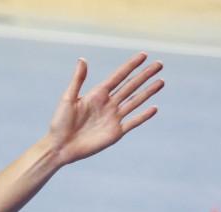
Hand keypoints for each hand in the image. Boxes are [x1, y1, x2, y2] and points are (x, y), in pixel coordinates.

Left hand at [46, 53, 162, 165]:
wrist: (59, 147)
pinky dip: (143, 116)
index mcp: (97, 94)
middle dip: (144, 75)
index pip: (118, 76)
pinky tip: (154, 108)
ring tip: (161, 81)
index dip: (130, 66)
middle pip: (130, 86)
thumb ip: (78, 80)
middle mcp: (107, 104)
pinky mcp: (115, 132)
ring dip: (148, 92)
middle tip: (159, 64)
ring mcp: (113, 118)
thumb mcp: (68, 99)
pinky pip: (133, 122)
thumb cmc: (59, 123)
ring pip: (135, 101)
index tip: (143, 55)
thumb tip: (82, 59)